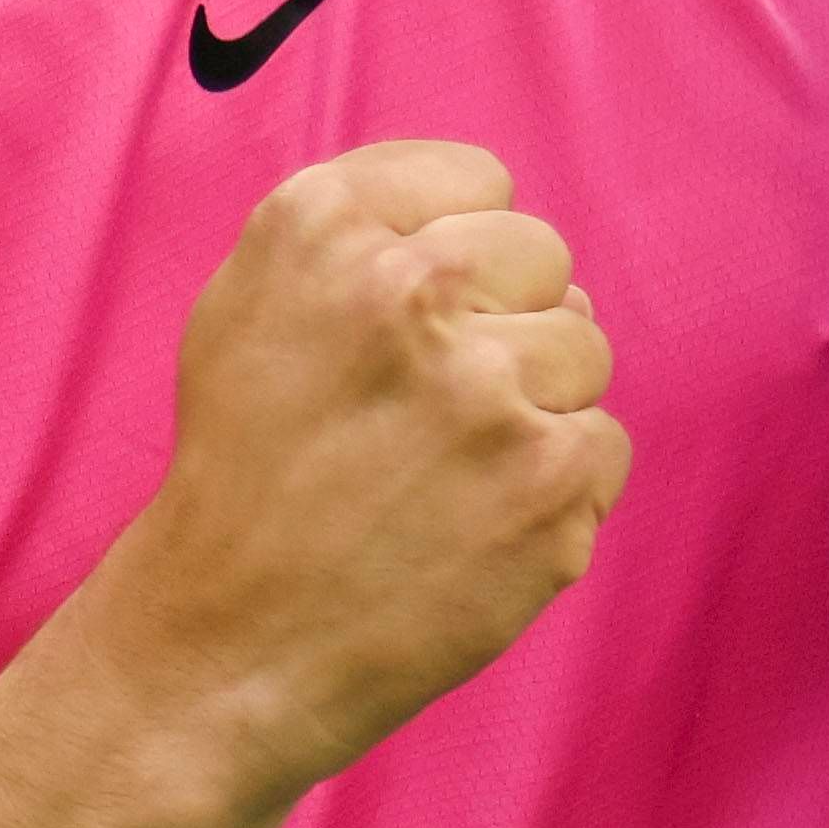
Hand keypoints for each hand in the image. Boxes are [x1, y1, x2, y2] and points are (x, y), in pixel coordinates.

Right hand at [90, 140, 630, 807]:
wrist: (225, 645)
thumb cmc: (242, 471)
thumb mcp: (247, 302)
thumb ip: (363, 226)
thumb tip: (493, 213)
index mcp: (324, 225)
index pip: (482, 183)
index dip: (457, 259)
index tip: (411, 325)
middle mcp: (409, 290)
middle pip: (546, 262)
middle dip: (504, 327)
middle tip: (425, 413)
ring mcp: (488, 390)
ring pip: (584, 352)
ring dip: (535, 408)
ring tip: (444, 474)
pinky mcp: (547, 486)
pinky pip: (603, 446)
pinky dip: (556, 492)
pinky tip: (474, 525)